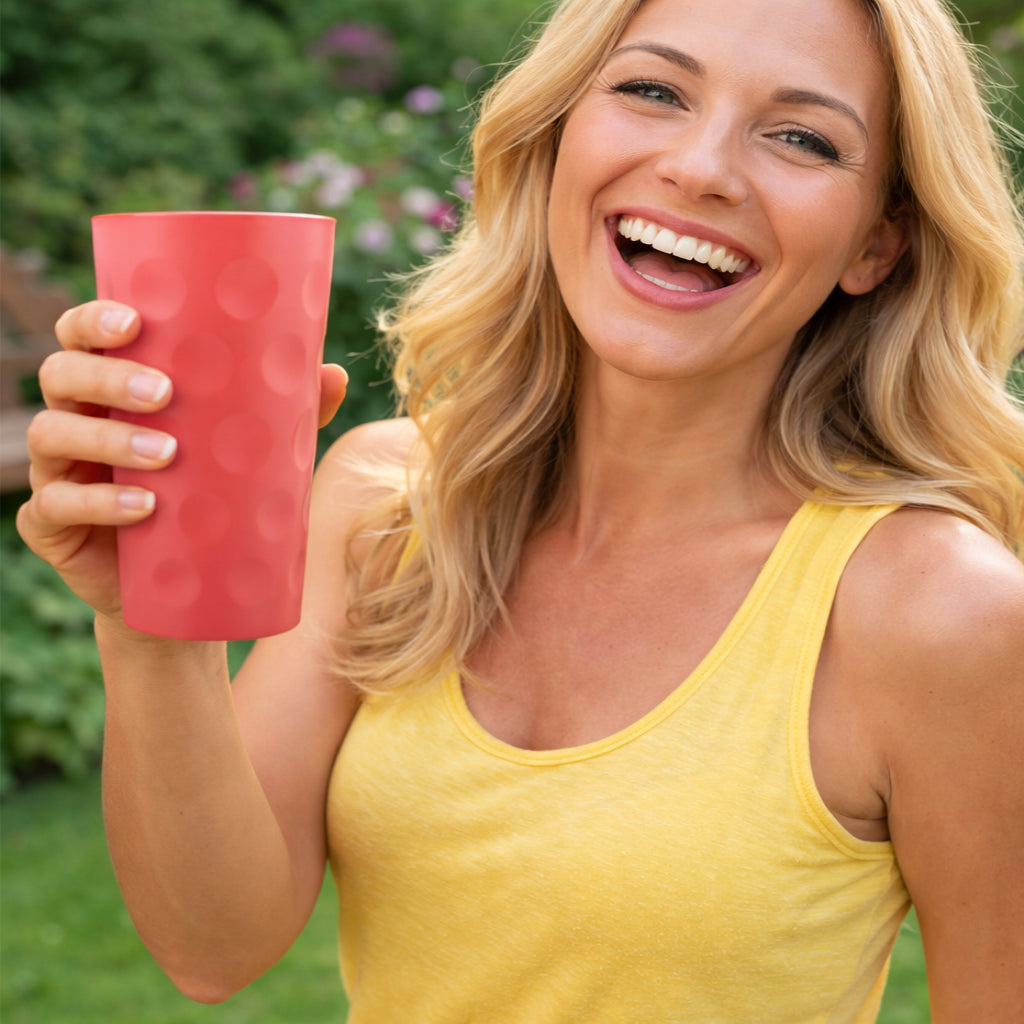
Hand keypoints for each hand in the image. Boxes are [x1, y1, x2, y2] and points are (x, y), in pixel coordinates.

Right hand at [16, 300, 347, 625]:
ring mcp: (57, 471)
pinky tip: (142, 508)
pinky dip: (99, 505)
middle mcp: (76, 419)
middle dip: (108, 377)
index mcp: (111, 388)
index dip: (93, 321)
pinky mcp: (51, 524)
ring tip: (166, 454)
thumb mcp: (249, 454)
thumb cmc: (213, 498)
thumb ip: (284, 414)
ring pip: (51, 436)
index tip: (135, 322)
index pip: (82, 337)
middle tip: (165, 393)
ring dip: (108, 439)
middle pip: (62, 375)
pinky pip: (55, 505)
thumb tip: (335, 375)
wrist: (186, 587)